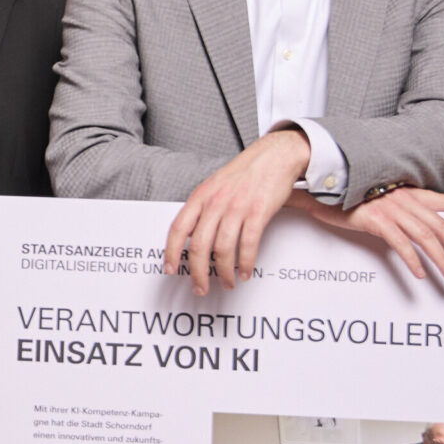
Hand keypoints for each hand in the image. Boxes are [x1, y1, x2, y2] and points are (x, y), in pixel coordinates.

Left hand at [162, 130, 309, 292]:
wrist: (273, 155)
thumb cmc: (244, 173)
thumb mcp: (214, 186)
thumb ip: (202, 208)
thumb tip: (191, 235)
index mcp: (200, 196)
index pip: (178, 228)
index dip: (171, 252)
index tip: (170, 269)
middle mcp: (215, 202)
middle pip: (199, 246)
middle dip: (198, 272)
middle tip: (200, 287)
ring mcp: (236, 207)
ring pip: (222, 249)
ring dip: (223, 272)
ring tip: (227, 283)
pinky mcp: (257, 212)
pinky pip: (247, 244)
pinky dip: (245, 263)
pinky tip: (245, 272)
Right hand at [307, 187, 443, 282]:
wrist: (325, 179)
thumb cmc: (349, 189)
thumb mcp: (378, 193)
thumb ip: (396, 203)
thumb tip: (408, 218)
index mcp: (409, 191)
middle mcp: (405, 199)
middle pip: (442, 225)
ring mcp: (392, 209)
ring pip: (427, 237)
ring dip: (441, 258)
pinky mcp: (376, 220)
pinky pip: (401, 244)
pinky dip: (413, 260)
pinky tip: (419, 273)